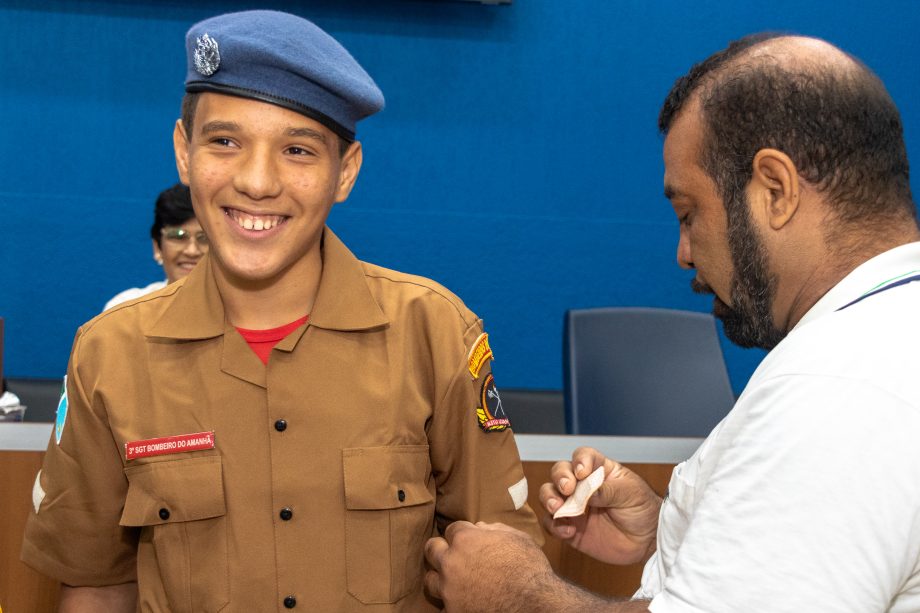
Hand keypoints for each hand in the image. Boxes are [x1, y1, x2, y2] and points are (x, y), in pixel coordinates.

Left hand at [425, 521, 557, 611]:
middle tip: (452, 555)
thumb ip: (495, 529)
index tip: (469, 539)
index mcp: (465, 540)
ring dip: (440, 578)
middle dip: (441, 549)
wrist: (534, 603)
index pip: (452, 529)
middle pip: (432, 549)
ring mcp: (449, 589)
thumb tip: (480, 527)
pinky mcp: (453, 611)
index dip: (462, 533)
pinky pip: (442, 607)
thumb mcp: (518, 538)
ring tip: (451, 581)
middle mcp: (451, 562)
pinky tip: (461, 602)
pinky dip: (450, 604)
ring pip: (430, 580)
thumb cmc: (530, 568)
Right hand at [539, 447, 660, 564]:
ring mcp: (574, 506)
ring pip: (549, 495)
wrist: (647, 543)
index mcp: (599, 470)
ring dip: (549, 499)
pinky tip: (569, 532)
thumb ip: (608, 491)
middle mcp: (582, 486)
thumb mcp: (631, 494)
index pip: (583, 456)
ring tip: (558, 509)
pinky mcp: (570, 528)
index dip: (579, 461)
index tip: (582, 473)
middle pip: (560, 472)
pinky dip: (554, 526)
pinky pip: (552, 524)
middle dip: (559, 478)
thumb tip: (586, 492)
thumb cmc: (643, 511)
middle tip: (567, 490)